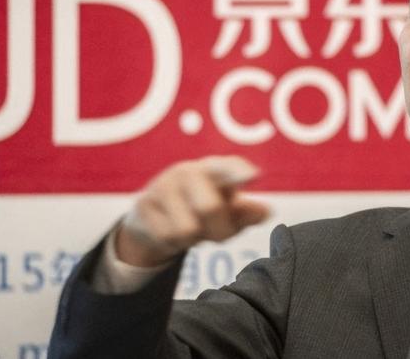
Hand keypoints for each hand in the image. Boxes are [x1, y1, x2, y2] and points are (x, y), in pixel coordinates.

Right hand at [116, 156, 267, 266]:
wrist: (153, 218)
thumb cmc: (200, 209)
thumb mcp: (227, 211)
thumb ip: (246, 213)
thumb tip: (266, 212)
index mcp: (215, 169)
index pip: (227, 166)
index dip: (239, 171)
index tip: (253, 175)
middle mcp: (188, 171)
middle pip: (210, 208)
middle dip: (220, 231)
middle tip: (217, 234)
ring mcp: (164, 185)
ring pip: (187, 229)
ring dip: (193, 239)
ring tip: (190, 228)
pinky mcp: (144, 204)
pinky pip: (167, 237)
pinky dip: (174, 243)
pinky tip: (170, 230)